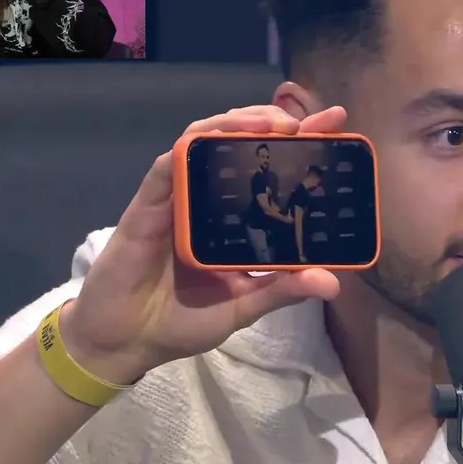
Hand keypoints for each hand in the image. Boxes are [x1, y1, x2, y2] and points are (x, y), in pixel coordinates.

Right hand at [61, 105, 348, 382]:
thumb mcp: (242, 306)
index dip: (301, 143)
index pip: (271, 171)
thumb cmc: (181, 321)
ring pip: (205, 141)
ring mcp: (177, 197)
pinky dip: (192, 146)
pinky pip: (168, 166)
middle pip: (240, 144)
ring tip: (271, 122)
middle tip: (308, 121)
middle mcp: (208, 200)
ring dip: (236, 124)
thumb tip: (332, 284)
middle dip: (274, 123)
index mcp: (234, 219)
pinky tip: (214, 137)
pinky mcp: (149, 204)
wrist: (127, 343)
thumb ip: (282, 290)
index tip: (335, 122)